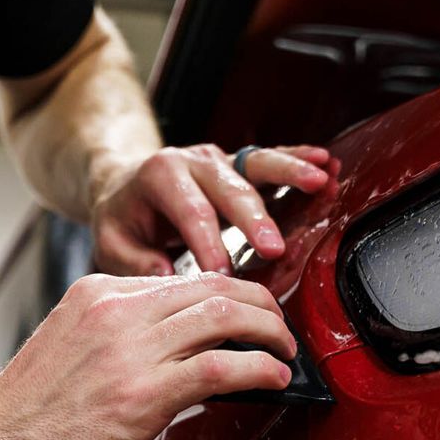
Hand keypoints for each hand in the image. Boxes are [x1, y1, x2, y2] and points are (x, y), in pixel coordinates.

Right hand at [0, 270, 296, 439]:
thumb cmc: (25, 409)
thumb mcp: (70, 345)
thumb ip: (117, 334)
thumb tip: (171, 348)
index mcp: (98, 293)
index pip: (183, 280)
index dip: (229, 292)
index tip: (248, 311)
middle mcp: (118, 311)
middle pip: (215, 286)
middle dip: (261, 302)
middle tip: (279, 326)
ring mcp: (132, 350)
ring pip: (225, 317)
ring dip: (270, 332)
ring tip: (285, 350)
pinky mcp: (144, 394)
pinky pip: (221, 367)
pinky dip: (259, 368)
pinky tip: (274, 377)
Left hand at [88, 143, 332, 276]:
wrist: (125, 187)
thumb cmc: (123, 220)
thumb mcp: (111, 243)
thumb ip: (134, 262)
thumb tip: (166, 280)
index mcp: (161, 176)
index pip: (191, 211)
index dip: (208, 244)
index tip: (221, 276)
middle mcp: (194, 161)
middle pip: (229, 189)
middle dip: (254, 220)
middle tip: (274, 248)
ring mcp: (221, 161)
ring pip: (258, 163)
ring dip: (290, 174)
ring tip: (320, 180)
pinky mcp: (240, 166)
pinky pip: (272, 161)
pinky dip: (300, 159)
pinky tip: (327, 162)